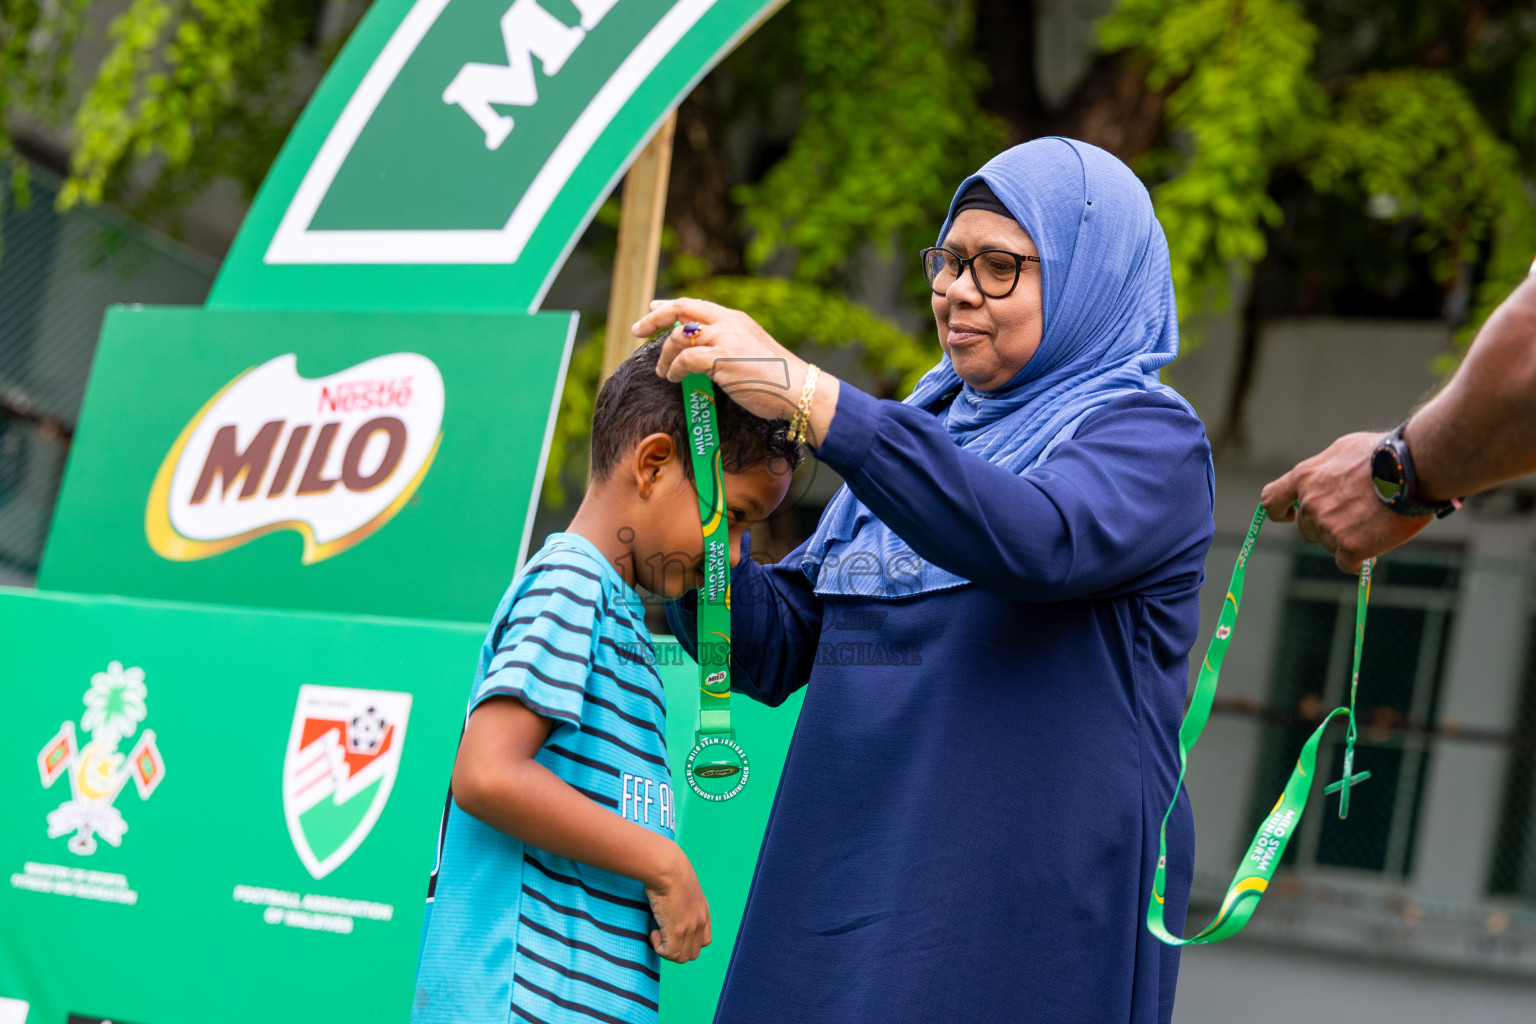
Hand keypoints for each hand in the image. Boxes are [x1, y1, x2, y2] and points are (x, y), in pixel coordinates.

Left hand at [632, 298, 830, 431]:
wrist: (798, 389)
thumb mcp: (750, 352)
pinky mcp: (722, 359)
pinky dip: (675, 369)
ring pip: (679, 336)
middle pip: (680, 308)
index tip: (652, 309)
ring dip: (664, 355)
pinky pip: (686, 359)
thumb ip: (726, 346)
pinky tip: (673, 378)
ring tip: (663, 371)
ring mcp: (725, 339)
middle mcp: (728, 322)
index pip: (694, 304)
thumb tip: (700, 355)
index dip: (669, 306)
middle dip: (654, 318)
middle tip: (637, 331)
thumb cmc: (776, 379)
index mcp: (735, 318)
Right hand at [643, 844, 710, 963]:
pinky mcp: (677, 931)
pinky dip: (659, 947)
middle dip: (677, 949)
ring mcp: (690, 928)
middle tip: (663, 935)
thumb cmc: (669, 872)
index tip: (672, 931)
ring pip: (681, 957)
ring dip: (667, 950)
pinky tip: (653, 932)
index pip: (704, 941)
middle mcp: (700, 922)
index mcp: (704, 912)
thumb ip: (683, 902)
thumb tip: (670, 908)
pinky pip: (669, 954)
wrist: (667, 868)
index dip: (688, 942)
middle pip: (693, 953)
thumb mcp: (683, 888)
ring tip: (657, 932)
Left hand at [1259, 431, 1431, 572]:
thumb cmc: (1385, 453)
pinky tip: (1374, 550)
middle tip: (1358, 517)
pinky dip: (1358, 561)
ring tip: (1375, 521)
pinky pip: (1346, 563)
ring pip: (1329, 544)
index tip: (1289, 516)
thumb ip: (1327, 471)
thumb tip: (1326, 487)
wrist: (1415, 467)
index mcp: (1305, 477)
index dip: (1280, 511)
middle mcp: (1311, 503)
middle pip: (1308, 528)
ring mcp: (1328, 526)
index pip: (1272, 499)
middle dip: (1327, 527)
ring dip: (1346, 540)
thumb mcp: (1345, 450)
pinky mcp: (1350, 546)